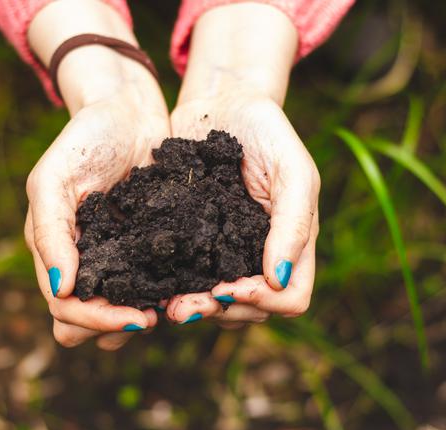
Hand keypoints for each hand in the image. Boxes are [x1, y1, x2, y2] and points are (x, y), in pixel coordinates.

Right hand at [25, 0, 169, 349]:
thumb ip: (51, 233)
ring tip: (175, 311)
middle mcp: (86, 260)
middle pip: (89, 320)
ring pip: (121, 306)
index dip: (96, 320)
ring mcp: (119, 254)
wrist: (128, 109)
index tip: (136, 318)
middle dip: (116, 327)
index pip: (66, 307)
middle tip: (153, 319)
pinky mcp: (150, 244)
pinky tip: (190, 291)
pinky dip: (167, 293)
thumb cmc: (85, 138)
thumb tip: (63, 289)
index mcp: (57, 251)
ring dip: (142, 317)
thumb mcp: (54, 179)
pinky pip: (154, 280)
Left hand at [162, 3, 319, 327]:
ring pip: (217, 303)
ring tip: (166, 305)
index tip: (231, 287)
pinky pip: (187, 277)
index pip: (290, 297)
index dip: (264, 302)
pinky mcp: (191, 241)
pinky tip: (150, 285)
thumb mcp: (293, 168)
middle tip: (183, 307)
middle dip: (219, 311)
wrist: (220, 103)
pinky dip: (172, 287)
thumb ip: (294, 222)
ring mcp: (223, 251)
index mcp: (290, 242)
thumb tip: (277, 279)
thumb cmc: (265, 129)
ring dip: (194, 308)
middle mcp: (257, 255)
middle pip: (250, 309)